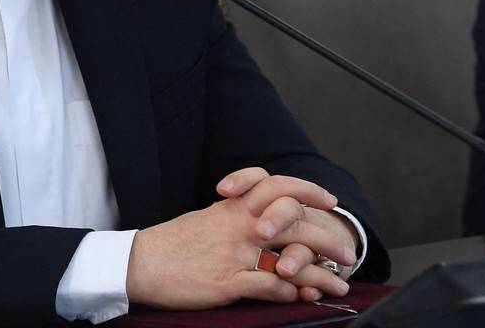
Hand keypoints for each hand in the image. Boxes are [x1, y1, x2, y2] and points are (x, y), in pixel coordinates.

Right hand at [125, 167, 355, 309]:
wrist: (137, 263)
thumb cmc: (169, 245)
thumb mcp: (203, 221)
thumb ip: (233, 219)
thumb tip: (259, 226)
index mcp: (229, 208)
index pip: (274, 186)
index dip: (306, 190)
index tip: (327, 200)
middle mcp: (236, 226)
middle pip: (292, 220)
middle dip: (326, 236)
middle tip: (346, 251)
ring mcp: (232, 254)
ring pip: (287, 256)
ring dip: (318, 272)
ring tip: (337, 285)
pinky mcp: (225, 282)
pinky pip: (267, 286)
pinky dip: (289, 292)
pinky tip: (300, 297)